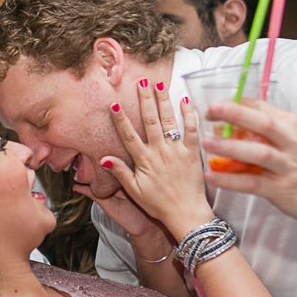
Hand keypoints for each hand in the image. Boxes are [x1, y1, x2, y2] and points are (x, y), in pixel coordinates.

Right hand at [95, 82, 214, 239]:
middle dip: (145, 99)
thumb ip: (120, 172)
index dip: (120, 119)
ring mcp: (177, 151)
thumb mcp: (134, 191)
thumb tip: (103, 158)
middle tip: (142, 82)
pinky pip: (192, 130)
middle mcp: (160, 152)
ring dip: (164, 100)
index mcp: (144, 161)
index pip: (129, 135)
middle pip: (150, 121)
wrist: (186, 214)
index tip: (114, 103)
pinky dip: (189, 114)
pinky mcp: (193, 153)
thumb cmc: (159, 205)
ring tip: (160, 84)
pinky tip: (186, 100)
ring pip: (169, 121)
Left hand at [200, 100, 296, 232]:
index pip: (262, 107)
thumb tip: (237, 118)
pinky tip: (212, 176)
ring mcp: (288, 167)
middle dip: (234, 114)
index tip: (214, 103)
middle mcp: (292, 143)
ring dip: (230, 147)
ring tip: (205, 143)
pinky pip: (252, 183)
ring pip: (257, 153)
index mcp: (292, 126)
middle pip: (262, 123)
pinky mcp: (283, 190)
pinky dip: (230, 180)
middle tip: (208, 111)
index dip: (236, 104)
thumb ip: (271, 129)